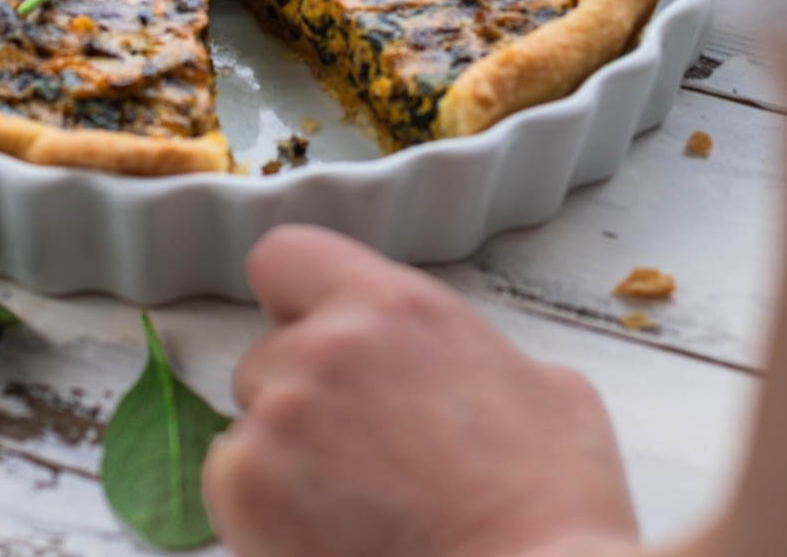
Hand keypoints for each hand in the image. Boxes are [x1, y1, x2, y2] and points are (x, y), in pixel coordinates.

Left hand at [203, 227, 637, 556]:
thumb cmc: (555, 509)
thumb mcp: (547, 390)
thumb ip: (475, 356)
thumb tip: (467, 375)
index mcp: (392, 305)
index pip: (285, 257)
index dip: (296, 303)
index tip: (314, 337)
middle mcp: (325, 347)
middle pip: (267, 357)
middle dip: (300, 400)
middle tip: (360, 457)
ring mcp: (281, 419)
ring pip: (249, 426)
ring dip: (284, 461)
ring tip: (354, 509)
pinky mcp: (249, 491)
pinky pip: (231, 488)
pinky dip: (263, 517)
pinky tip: (331, 538)